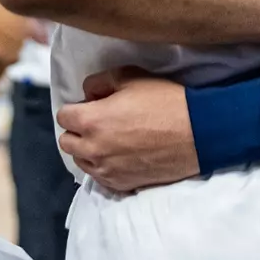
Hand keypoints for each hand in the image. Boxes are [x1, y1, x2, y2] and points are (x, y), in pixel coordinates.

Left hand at [56, 69, 197, 193]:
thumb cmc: (164, 101)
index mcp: (91, 121)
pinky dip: (104, 166)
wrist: (196, 133)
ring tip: (109, 139)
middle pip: (67, 142)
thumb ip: (99, 82)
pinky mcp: (122, 184)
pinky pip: (99, 177)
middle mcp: (93, 149)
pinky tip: (121, 155)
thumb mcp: (129, 76)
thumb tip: (88, 94)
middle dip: (77, 130)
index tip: (91, 105)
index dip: (76, 108)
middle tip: (98, 122)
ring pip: (81, 161)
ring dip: (88, 150)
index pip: (63, 116)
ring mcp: (107, 170)